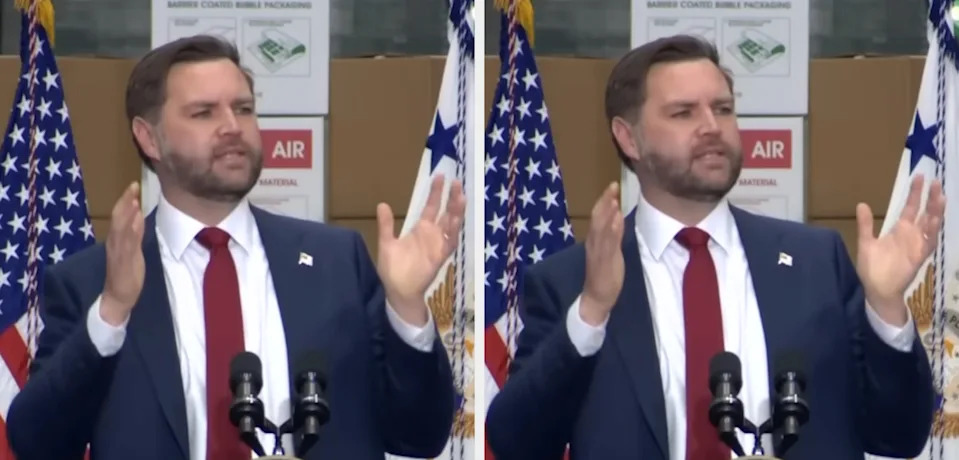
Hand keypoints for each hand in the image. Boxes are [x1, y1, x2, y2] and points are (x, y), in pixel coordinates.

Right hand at [101, 182, 145, 326]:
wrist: (117, 297)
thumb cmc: (126, 273)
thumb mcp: (133, 249)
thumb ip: (135, 233)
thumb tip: (138, 214)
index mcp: (116, 239)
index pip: (120, 216)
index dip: (126, 200)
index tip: (134, 185)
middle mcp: (115, 242)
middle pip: (119, 218)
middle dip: (126, 201)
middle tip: (133, 185)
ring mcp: (118, 251)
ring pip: (121, 227)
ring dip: (127, 212)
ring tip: (133, 197)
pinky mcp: (124, 261)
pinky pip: (127, 242)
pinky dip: (131, 230)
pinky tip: (135, 220)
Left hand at [376, 174, 465, 324]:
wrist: (398, 290)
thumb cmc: (393, 269)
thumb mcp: (386, 243)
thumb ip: (386, 225)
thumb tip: (382, 204)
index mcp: (421, 229)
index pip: (431, 206)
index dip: (436, 192)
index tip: (439, 176)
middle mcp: (433, 235)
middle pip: (446, 212)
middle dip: (451, 198)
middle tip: (456, 181)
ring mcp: (438, 245)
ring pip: (451, 225)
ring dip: (456, 211)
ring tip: (460, 196)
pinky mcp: (440, 257)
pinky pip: (449, 243)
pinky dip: (453, 233)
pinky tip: (455, 221)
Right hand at [580, 182, 625, 325]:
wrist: (596, 297)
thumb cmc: (604, 275)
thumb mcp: (611, 251)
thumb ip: (614, 234)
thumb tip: (617, 215)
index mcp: (594, 240)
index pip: (598, 216)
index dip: (605, 201)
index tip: (613, 186)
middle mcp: (594, 243)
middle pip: (598, 218)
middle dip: (605, 201)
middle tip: (613, 185)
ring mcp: (598, 251)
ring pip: (601, 228)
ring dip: (607, 212)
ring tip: (613, 198)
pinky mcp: (604, 261)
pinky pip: (607, 243)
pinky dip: (611, 230)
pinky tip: (615, 220)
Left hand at [856, 174, 945, 324]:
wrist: (876, 289)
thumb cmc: (872, 267)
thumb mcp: (866, 242)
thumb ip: (866, 224)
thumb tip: (862, 204)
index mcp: (900, 230)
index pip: (910, 207)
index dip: (915, 193)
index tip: (919, 176)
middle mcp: (912, 235)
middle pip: (925, 212)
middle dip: (931, 198)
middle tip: (935, 182)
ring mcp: (917, 245)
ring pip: (931, 225)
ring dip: (936, 212)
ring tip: (940, 197)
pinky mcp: (919, 257)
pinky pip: (929, 242)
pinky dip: (932, 232)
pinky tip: (935, 220)